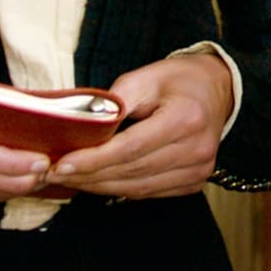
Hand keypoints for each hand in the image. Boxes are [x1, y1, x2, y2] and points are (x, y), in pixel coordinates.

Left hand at [43, 55, 233, 199]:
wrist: (218, 90)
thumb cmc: (179, 80)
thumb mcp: (147, 76)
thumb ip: (116, 101)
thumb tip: (83, 127)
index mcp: (186, 119)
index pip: (130, 148)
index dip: (93, 159)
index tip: (61, 164)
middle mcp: (197, 149)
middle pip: (131, 171)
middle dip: (88, 175)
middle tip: (53, 172)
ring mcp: (199, 170)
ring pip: (137, 188)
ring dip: (99, 186)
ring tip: (69, 178)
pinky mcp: (194, 182)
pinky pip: (149, 193)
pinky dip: (119, 189)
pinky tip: (98, 182)